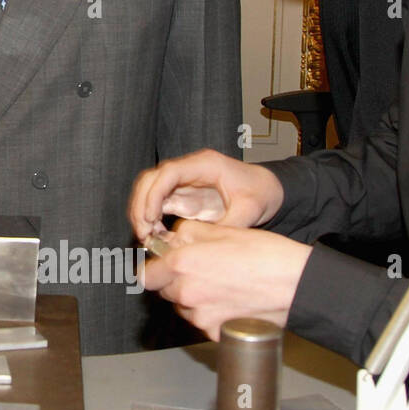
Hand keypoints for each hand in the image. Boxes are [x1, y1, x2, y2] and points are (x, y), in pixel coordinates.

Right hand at [128, 149, 284, 243]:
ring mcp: (182, 183)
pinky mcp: (181, 196)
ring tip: (146, 237)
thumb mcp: (251, 209)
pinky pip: (156, 204)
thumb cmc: (261, 192)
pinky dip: (150, 219)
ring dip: (141, 212)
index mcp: (204, 164)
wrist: (268, 190)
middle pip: (150, 180)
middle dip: (140, 205)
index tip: (150, 217)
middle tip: (143, 232)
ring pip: (148, 191)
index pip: (168, 173)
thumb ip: (228, 225)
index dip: (154, 194)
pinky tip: (156, 236)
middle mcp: (188, 170)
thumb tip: (204, 245)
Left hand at [142, 220, 310, 338]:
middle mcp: (187, 293)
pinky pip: (204, 323)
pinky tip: (231, 302)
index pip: (146, 276)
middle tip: (201, 271)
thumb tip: (174, 238)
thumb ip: (188, 233)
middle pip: (165, 291)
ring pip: (184, 308)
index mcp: (182, 265)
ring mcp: (201, 317)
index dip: (154, 270)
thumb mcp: (222, 230)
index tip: (163, 266)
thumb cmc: (265, 255)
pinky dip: (211, 315)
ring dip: (193, 299)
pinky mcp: (217, 333)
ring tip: (221, 285)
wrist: (297, 284)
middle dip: (176, 281)